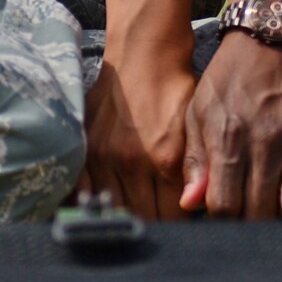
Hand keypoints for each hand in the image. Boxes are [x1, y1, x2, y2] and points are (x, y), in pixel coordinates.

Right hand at [81, 52, 197, 219]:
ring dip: (126, 217)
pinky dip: (96, 204)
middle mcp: (131, 161)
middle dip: (155, 226)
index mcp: (164, 159)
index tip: (183, 228)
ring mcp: (103, 155)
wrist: (143, 53)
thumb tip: (193, 208)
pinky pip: (85, 192)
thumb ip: (197, 172)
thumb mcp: (196, 129)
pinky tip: (105, 208)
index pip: (172, 218)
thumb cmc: (176, 90)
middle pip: (141, 218)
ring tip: (136, 219)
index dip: (181, 228)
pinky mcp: (85, 148)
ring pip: (114, 208)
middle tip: (162, 227)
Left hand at [182, 32, 281, 218]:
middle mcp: (266, 145)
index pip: (224, 207)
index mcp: (229, 140)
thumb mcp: (199, 110)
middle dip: (251, 225)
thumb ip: (195, 160)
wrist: (273, 34)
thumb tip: (190, 204)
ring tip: (274, 212)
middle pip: (260, 214)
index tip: (223, 217)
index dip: (222, 221)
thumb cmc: (229, 75)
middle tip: (248, 220)